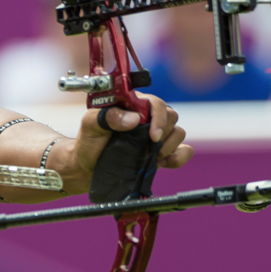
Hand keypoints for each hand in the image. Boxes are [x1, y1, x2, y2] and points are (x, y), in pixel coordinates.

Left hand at [70, 93, 192, 178]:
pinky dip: (179, 157)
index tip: (152, 136)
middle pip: (171, 116)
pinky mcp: (161, 153)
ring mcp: (155, 136)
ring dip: (169, 146)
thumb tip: (134, 119)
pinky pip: (183, 151)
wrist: (87, 167)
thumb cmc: (88, 142)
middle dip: (163, 133)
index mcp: (133, 105)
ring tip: (151, 156)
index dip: (159, 118)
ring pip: (179, 133)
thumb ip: (108, 116)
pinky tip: (163, 163)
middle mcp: (148, 118)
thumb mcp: (90, 125)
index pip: (157, 103)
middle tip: (148, 147)